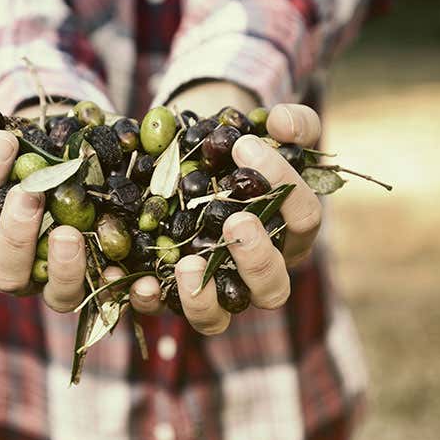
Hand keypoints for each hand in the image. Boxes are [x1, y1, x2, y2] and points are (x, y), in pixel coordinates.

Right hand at [0, 106, 161, 312]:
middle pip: (4, 271)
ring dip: (63, 268)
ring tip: (70, 232)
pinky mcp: (99, 286)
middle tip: (31, 193)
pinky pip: (108, 298)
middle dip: (16, 234)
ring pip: (56, 296)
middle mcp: (15, 272)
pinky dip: (116, 286)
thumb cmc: (20, 153)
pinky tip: (124, 268)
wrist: (69, 159)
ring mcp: (58, 284)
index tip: (4, 142)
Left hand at [158, 82, 322, 333]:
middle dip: (257, 258)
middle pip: (272, 286)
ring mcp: (211, 290)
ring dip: (204, 297)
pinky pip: (160, 310)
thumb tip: (282, 123)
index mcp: (286, 233)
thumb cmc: (234, 153)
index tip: (245, 147)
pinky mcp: (168, 294)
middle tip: (236, 222)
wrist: (186, 162)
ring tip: (188, 264)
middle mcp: (252, 272)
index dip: (282, 184)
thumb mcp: (265, 129)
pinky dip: (147, 298)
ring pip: (217, 318)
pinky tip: (137, 280)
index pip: (302, 218)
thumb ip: (292, 122)